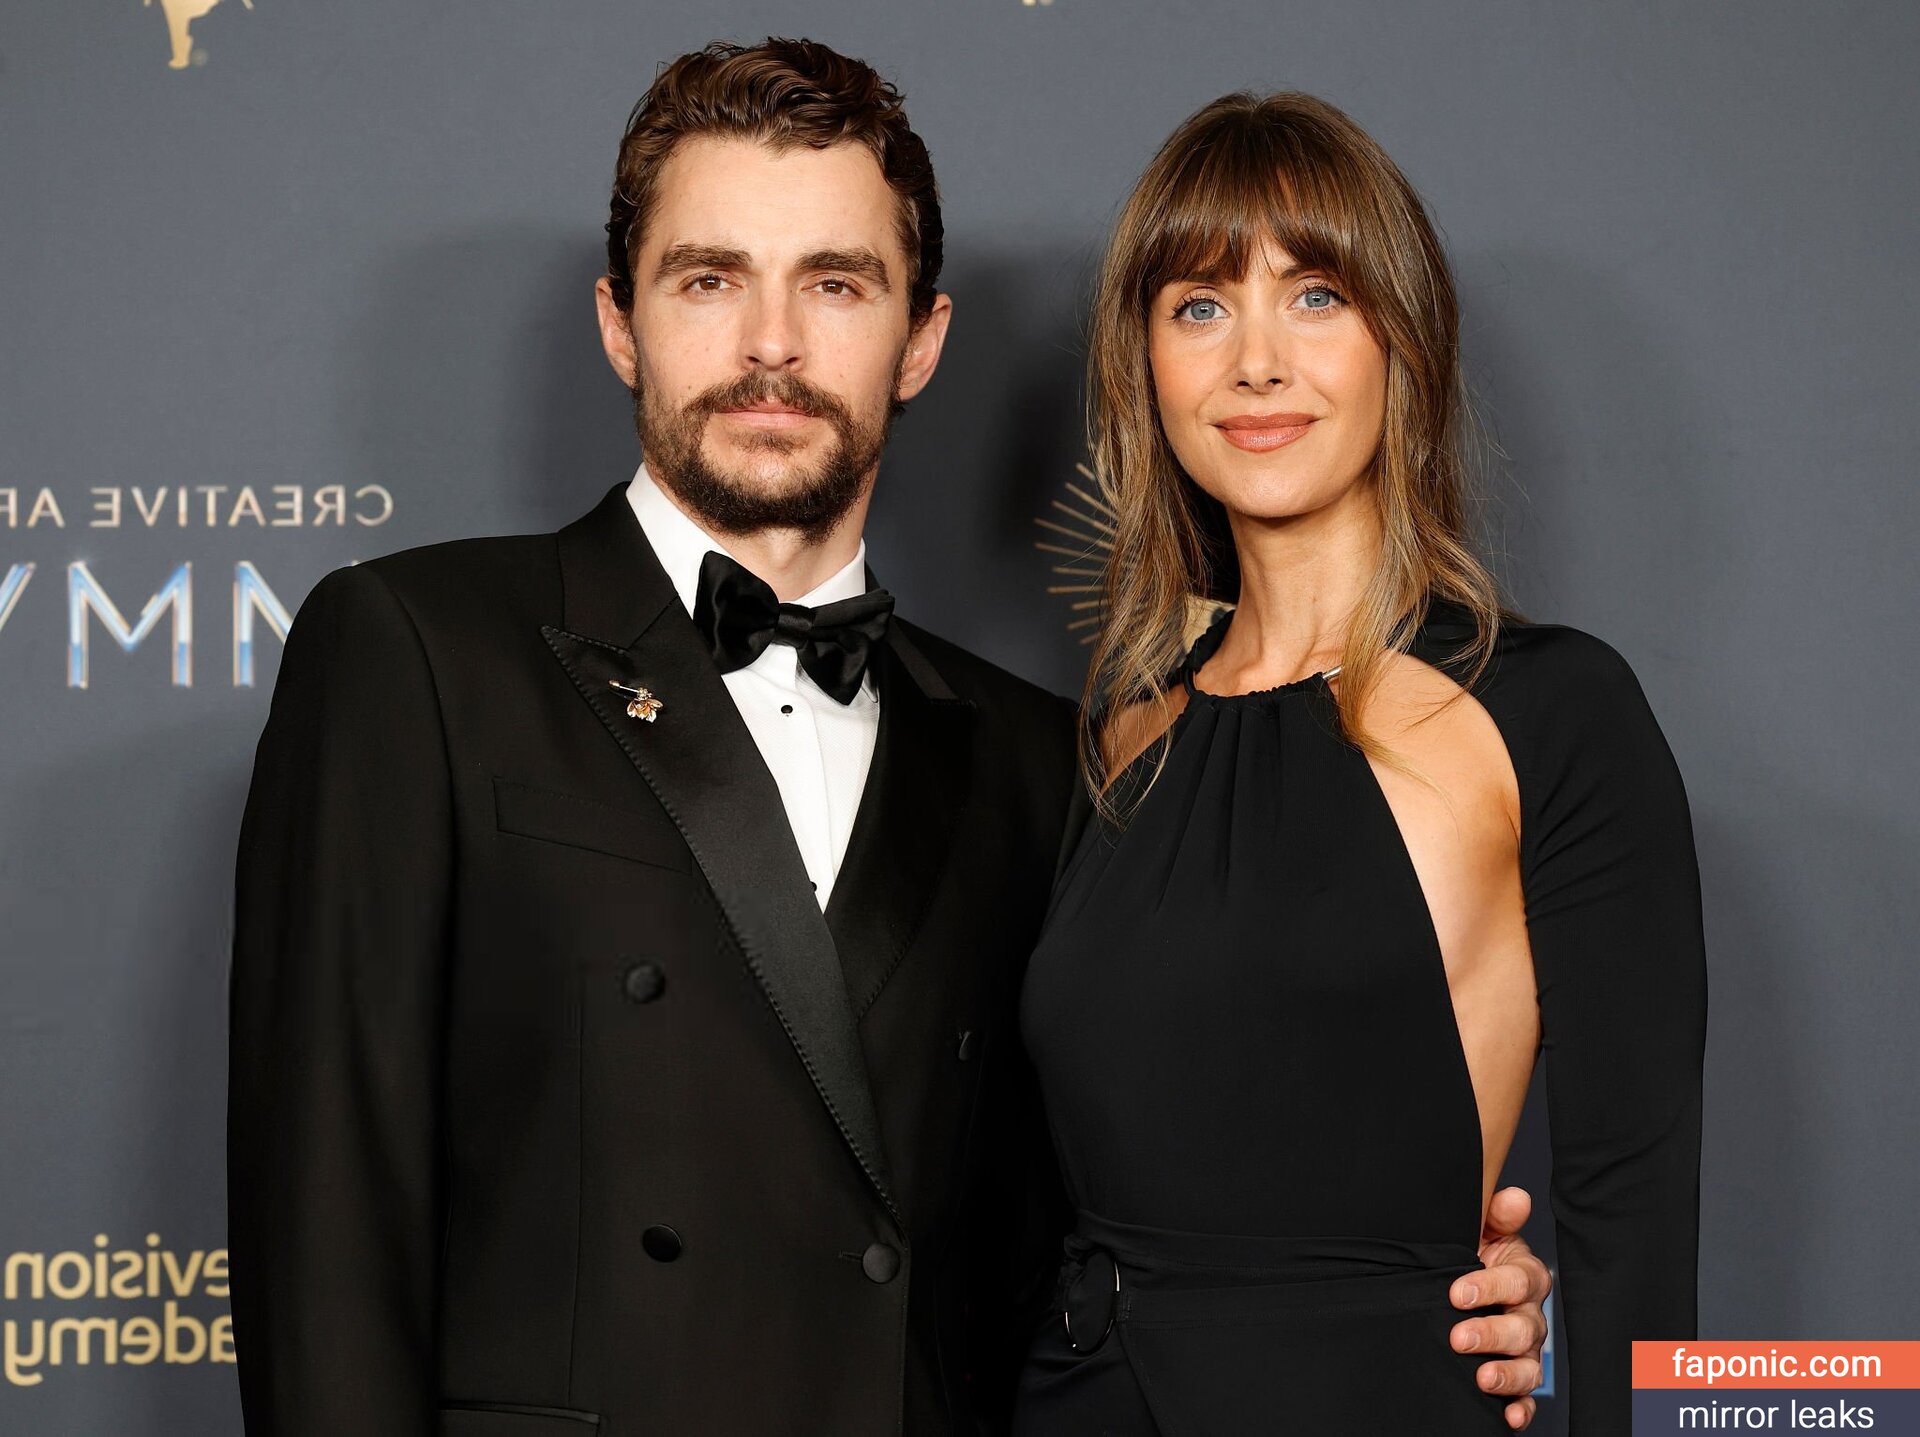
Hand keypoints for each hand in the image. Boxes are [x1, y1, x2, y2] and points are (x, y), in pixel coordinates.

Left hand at [1449, 1186, 1551, 1430]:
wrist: (1454, 1288)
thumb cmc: (1468, 1254)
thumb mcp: (1478, 1230)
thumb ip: (1496, 1216)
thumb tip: (1516, 1197)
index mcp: (1523, 1275)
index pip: (1518, 1281)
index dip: (1490, 1286)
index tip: (1456, 1292)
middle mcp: (1529, 1315)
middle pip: (1522, 1328)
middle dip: (1490, 1334)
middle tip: (1458, 1337)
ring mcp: (1524, 1350)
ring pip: (1529, 1366)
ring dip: (1508, 1374)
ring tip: (1482, 1377)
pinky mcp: (1516, 1379)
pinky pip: (1526, 1397)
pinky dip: (1520, 1408)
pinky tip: (1509, 1416)